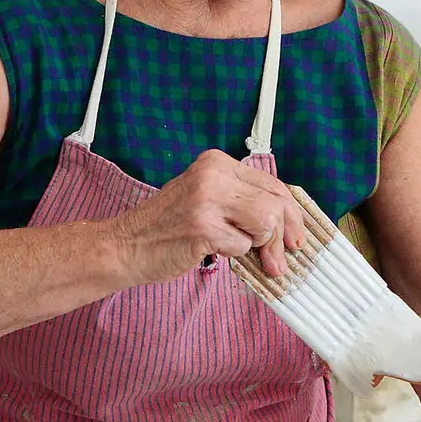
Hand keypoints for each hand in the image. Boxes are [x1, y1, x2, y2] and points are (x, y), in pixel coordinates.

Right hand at [110, 150, 307, 284]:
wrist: (125, 246)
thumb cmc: (167, 229)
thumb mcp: (206, 199)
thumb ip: (241, 202)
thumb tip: (287, 223)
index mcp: (216, 163)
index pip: (273, 184)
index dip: (291, 214)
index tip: (295, 235)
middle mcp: (213, 174)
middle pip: (276, 202)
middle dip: (285, 235)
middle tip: (282, 257)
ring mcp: (207, 199)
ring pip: (266, 222)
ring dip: (262, 247)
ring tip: (247, 256)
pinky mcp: (203, 227)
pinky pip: (243, 245)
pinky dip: (234, 255)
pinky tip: (213, 251)